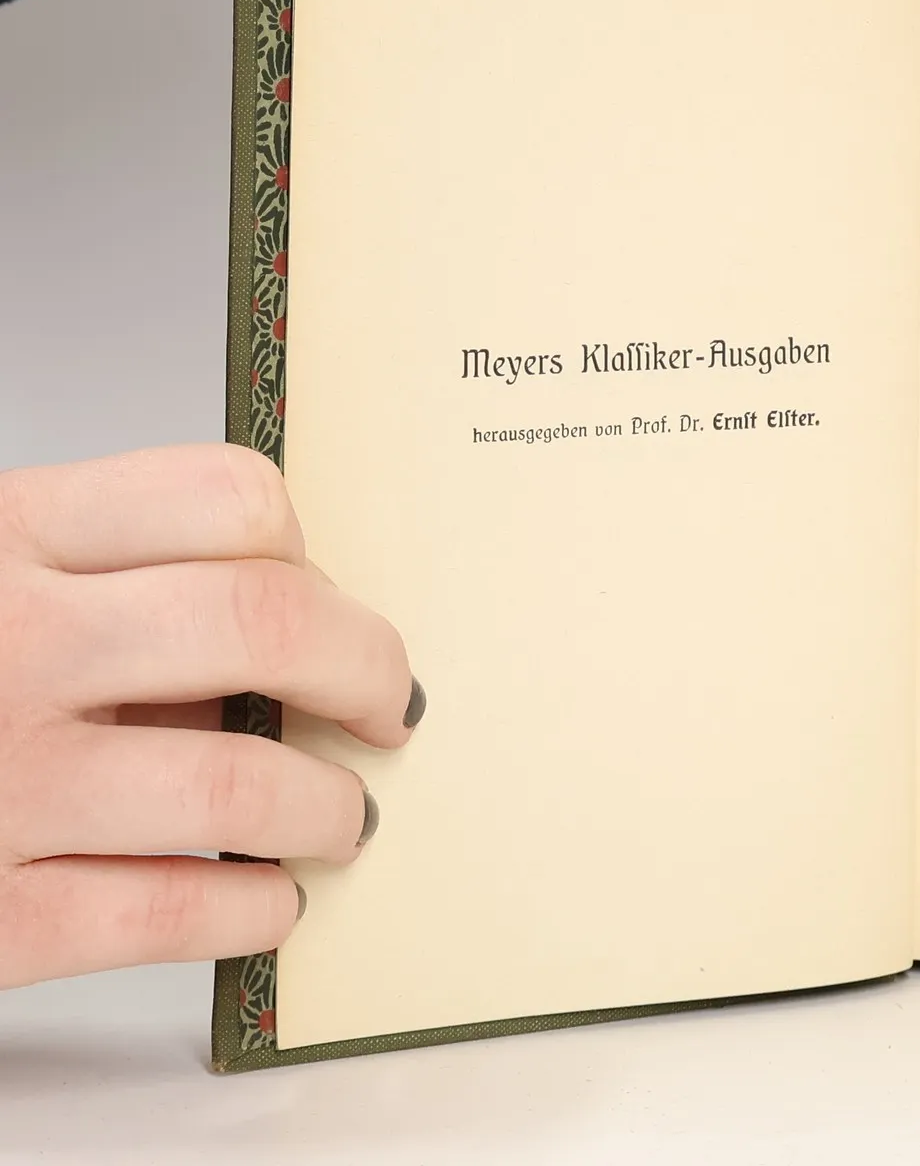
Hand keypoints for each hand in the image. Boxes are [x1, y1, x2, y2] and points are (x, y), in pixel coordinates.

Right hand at [0, 446, 418, 986]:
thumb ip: (95, 574)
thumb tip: (279, 616)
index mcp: (5, 535)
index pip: (229, 498)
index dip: (310, 550)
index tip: (333, 594)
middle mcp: (9, 647)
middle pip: (265, 623)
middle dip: (363, 667)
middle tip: (388, 702)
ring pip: (235, 784)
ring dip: (324, 807)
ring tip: (344, 815)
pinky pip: (163, 914)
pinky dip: (248, 909)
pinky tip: (268, 900)